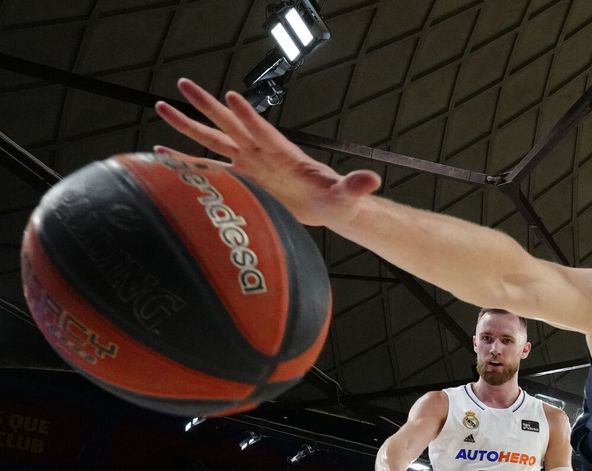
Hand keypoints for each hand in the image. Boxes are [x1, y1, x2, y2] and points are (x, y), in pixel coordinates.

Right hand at [155, 79, 380, 229]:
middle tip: (184, 84)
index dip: (250, 115)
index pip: (264, 130)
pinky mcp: (240, 179)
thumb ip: (355, 186)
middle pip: (230, 124)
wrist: (324, 207)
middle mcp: (260, 152)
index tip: (233, 97)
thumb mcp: (347, 195)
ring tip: (162, 106)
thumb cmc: (336, 200)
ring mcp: (247, 163)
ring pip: (212, 140)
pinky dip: (185, 161)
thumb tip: (372, 179)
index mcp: (283, 152)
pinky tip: (161, 152)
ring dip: (188, 125)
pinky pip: (207, 169)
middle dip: (207, 105)